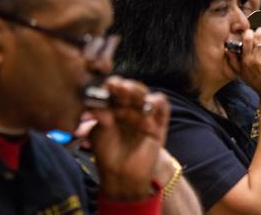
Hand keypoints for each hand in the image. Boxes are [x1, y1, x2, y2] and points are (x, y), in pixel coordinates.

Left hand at [86, 76, 169, 200]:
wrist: (121, 175)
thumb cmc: (107, 153)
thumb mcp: (97, 131)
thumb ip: (99, 116)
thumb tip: (97, 103)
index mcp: (113, 107)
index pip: (114, 91)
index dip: (110, 86)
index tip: (104, 86)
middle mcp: (129, 108)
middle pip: (130, 90)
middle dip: (123, 86)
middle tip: (115, 86)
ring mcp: (143, 115)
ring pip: (145, 95)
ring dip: (137, 90)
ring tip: (127, 91)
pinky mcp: (158, 124)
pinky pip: (162, 107)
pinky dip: (157, 101)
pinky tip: (149, 101)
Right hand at [239, 27, 260, 97]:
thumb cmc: (257, 84)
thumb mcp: (242, 74)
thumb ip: (234, 61)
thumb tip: (227, 50)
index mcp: (248, 60)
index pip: (247, 39)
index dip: (249, 33)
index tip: (250, 33)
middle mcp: (259, 58)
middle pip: (259, 35)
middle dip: (260, 31)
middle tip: (260, 32)